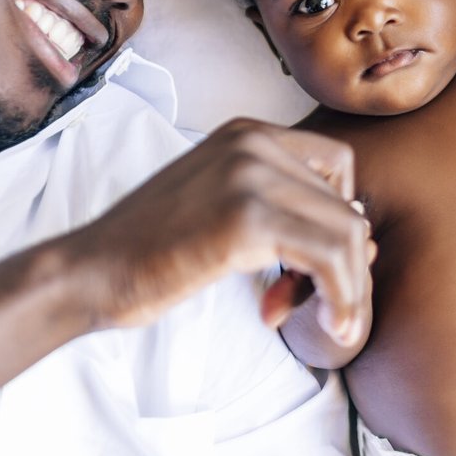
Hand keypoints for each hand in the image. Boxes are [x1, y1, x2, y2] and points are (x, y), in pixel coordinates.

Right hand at [60, 118, 371, 344]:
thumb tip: (363, 235)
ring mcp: (251, 175)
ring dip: (348, 288)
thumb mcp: (222, 205)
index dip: (340, 222)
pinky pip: (330, 258)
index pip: (337, 167)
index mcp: (247, 132)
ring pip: (347, 232)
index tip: (317, 268)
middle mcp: (254, 141)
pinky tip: (323, 322)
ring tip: (325, 322)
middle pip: (344, 205)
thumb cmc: (152, 250)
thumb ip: (280, 208)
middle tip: (315, 309)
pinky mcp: (248, 218)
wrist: (92, 270)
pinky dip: (340, 297)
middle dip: (343, 268)